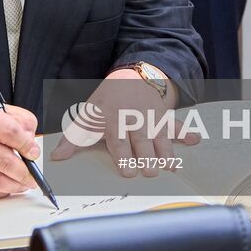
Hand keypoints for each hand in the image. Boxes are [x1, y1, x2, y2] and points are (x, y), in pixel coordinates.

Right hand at [0, 101, 40, 198]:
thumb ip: (24, 123)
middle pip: (4, 161)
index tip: (34, 153)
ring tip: (26, 182)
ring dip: (17, 185)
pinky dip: (4, 191)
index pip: (10, 132)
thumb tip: (32, 146)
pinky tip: (10, 184)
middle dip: (25, 171)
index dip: (26, 145)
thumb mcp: (5, 113)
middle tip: (33, 175)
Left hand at [51, 69, 196, 177]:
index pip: (118, 140)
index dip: (123, 156)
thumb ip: (73, 140)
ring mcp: (151, 116)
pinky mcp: (165, 115)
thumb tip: (56, 159)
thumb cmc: (106, 103)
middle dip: (146, 157)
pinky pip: (177, 123)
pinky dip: (186, 131)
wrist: (130, 78)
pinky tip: (194, 139)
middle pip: (141, 140)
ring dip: (166, 151)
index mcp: (112, 119)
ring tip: (170, 166)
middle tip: (150, 173)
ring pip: (160, 135)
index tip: (128, 172)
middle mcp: (133, 117)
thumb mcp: (86, 117)